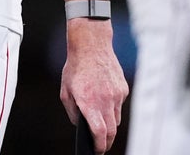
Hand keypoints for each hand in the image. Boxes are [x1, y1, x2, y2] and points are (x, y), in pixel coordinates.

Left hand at [60, 19, 129, 152]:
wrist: (91, 45)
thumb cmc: (76, 68)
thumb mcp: (66, 91)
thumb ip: (73, 112)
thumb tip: (80, 125)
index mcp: (90, 103)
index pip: (100, 133)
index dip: (100, 146)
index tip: (97, 151)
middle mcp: (106, 100)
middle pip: (111, 131)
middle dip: (106, 141)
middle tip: (100, 145)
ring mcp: (117, 94)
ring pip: (116, 119)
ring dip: (109, 124)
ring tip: (100, 119)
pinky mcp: (123, 88)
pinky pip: (119, 105)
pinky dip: (112, 107)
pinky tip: (104, 98)